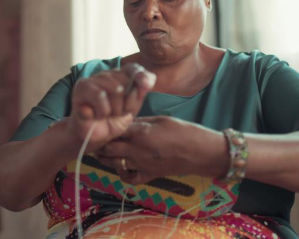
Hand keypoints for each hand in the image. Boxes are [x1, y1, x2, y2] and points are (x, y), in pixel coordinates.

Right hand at [68, 63, 155, 151]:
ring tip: (107, 116)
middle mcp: (105, 75)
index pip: (133, 69)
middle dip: (126, 103)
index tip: (147, 86)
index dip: (142, 76)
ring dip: (115, 109)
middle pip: (126, 81)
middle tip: (118, 114)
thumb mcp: (131, 110)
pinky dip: (102, 111)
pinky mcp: (82, 87)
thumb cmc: (112, 122)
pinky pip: (100, 96)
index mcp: (119, 77)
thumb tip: (145, 84)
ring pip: (115, 88)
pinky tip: (97, 116)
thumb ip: (140, 95)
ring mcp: (92, 79)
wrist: (92, 138)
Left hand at [95, 116, 229, 184]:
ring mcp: (142, 165)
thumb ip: (140, 121)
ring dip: (105, 158)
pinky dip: (122, 174)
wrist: (200, 152)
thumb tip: (125, 121)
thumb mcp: (160, 119)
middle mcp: (137, 150)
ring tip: (103, 151)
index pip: (114, 129)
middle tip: (98, 138)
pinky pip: (129, 178)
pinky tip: (122, 167)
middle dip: (100, 143)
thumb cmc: (183, 130)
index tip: (102, 123)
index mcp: (140, 133)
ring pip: (113, 164)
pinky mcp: (149, 175)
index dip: (106, 126)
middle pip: (108, 148)